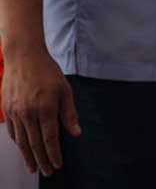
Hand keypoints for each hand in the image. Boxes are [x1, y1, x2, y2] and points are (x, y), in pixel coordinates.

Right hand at [2, 47, 80, 175]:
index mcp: (46, 108)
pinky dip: (19, 143)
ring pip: (22, 141)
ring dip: (28, 156)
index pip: (50, 139)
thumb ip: (69, 114)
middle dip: (42, 160)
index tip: (57, 165)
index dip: (54, 154)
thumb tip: (76, 133)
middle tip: (47, 172)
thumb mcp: (65, 90)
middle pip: (35, 144)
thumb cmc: (47, 71)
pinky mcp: (7, 110)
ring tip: (34, 168)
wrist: (24, 57)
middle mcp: (28, 113)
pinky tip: (23, 149)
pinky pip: (13, 131)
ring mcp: (15, 112)